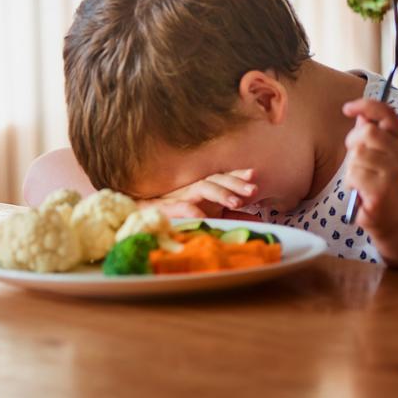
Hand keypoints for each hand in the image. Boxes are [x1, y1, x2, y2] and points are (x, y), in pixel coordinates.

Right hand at [141, 169, 257, 217]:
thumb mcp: (207, 217)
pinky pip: (179, 207)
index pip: (222, 178)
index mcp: (203, 190)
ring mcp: (179, 197)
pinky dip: (190, 210)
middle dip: (236, 183)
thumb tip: (256, 222)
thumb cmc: (175, 216)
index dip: (237, 175)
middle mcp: (192, 189)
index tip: (254, 174)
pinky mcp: (164, 208)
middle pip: (216, 179)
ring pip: (202, 187)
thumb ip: (229, 218)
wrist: (140, 219)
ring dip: (220, 193)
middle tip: (253, 190)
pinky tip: (202, 215)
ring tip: (236, 202)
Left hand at [343, 98, 397, 235]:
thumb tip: (360, 114)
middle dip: (353, 142)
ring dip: (351, 167)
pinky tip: (359, 190)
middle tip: (356, 159)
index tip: (348, 108)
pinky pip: (354, 175)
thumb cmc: (376, 181)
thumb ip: (368, 134)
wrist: (389, 216)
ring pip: (357, 155)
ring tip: (360, 178)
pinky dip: (350, 182)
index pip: (387, 113)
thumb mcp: (374, 154)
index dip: (366, 106)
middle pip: (367, 132)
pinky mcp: (382, 190)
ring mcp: (394, 173)